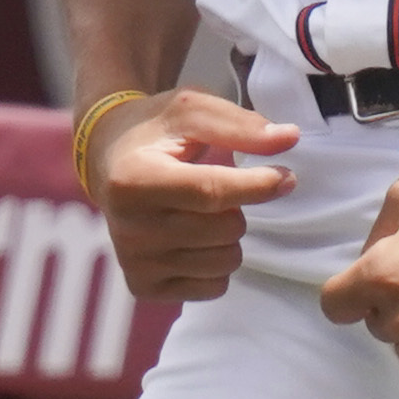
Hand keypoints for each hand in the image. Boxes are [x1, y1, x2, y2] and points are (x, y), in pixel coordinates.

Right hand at [84, 87, 297, 304]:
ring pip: (225, 262)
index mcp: (134, 180)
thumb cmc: (155, 133)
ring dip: (228, 236)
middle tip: (213, 188)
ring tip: (201, 212)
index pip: (212, 193)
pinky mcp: (143, 287)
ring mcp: (135, 263)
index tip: (286, 177)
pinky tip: (193, 238)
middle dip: (236, 208)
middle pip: (225, 230)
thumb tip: (289, 138)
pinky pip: (213, 287)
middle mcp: (129, 228)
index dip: (258, 186)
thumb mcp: (192, 111)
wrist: (108, 160)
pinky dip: (216, 263)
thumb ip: (241, 125)